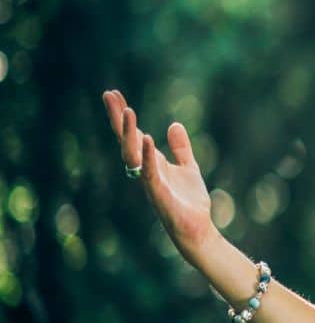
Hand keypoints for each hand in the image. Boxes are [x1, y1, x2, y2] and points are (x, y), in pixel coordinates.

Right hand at [103, 90, 217, 258]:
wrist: (197, 229)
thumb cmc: (189, 202)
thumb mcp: (189, 168)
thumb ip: (181, 148)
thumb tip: (174, 124)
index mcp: (152, 162)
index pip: (132, 134)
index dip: (123, 116)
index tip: (114, 93)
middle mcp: (146, 170)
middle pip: (126, 140)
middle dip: (118, 119)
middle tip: (109, 95)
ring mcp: (150, 182)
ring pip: (132, 154)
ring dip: (129, 133)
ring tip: (127, 110)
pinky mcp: (159, 194)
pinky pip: (149, 173)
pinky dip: (146, 156)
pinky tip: (146, 138)